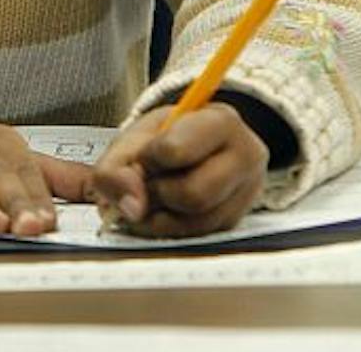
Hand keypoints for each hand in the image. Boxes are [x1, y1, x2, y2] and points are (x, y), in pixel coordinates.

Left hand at [92, 104, 268, 237]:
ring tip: (151, 197)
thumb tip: (130, 208)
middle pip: (192, 195)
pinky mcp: (235, 222)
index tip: (143, 157)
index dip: (148, 159)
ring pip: (196, 223)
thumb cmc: (165, 138)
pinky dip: (169, 229)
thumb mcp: (133, 139)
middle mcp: (245, 157)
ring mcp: (246, 194)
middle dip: (157, 193)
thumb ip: (115, 169)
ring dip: (159, 217)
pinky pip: (197, 237)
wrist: (192, 148)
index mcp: (220, 122)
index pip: (175, 150)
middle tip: (146, 182)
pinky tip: (161, 212)